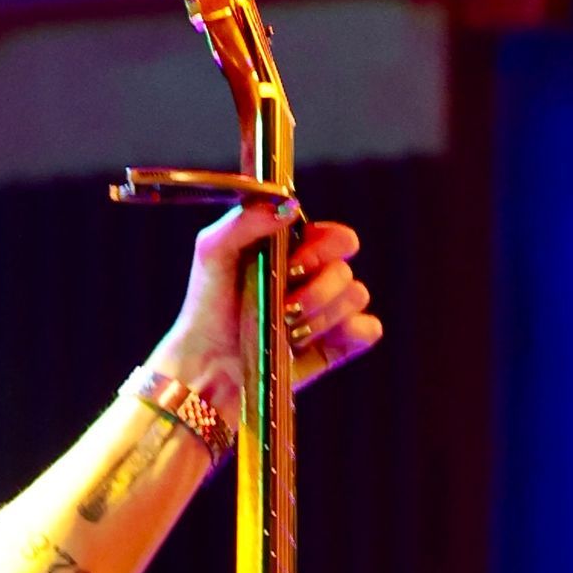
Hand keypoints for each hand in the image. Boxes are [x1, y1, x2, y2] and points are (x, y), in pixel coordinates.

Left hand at [155, 201, 382, 422]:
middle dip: (316, 289)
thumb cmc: (206, 307)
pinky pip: (369, 330)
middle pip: (346, 271)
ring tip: (286, 329)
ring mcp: (326, 314)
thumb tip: (290, 207)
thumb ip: (247, 220)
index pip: (337, 238)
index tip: (293, 265)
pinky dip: (353, 332)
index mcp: (295, 253)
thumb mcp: (213, 251)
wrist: (204, 365)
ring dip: (321, 315)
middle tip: (284, 305)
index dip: (323, 248)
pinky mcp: (333, 347)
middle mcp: (315, 280)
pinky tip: (315, 340)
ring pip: (357, 297)